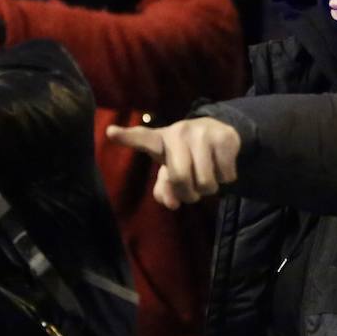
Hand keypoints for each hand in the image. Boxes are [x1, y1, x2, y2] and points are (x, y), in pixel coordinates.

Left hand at [106, 118, 240, 209]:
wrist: (218, 132)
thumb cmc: (186, 154)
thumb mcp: (172, 169)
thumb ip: (165, 188)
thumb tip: (172, 203)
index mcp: (160, 140)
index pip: (141, 138)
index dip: (126, 137)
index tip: (110, 132)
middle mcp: (179, 132)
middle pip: (181, 178)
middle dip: (189, 195)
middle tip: (192, 193)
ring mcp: (203, 133)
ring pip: (206, 182)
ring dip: (209, 189)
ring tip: (207, 177)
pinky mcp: (224, 137)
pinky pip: (225, 176)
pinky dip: (225, 179)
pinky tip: (221, 166)